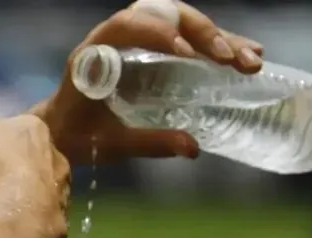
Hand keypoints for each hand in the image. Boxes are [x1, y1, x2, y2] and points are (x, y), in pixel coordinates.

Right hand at [0, 81, 69, 210]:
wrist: (16, 214)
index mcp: (37, 130)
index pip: (23, 126)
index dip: (5, 134)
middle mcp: (57, 158)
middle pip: (36, 157)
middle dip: (20, 164)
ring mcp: (61, 192)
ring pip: (44, 187)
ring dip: (28, 192)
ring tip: (4, 203)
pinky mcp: (59, 222)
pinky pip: (44, 215)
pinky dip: (31, 217)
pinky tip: (14, 224)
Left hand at [40, 0, 264, 163]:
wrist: (60, 132)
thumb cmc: (76, 136)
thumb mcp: (108, 143)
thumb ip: (147, 143)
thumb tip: (192, 148)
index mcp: (95, 51)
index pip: (127, 25)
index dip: (157, 33)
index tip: (185, 54)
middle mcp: (118, 36)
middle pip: (166, 16)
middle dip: (203, 34)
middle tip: (232, 60)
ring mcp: (140, 41)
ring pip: (183, 23)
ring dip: (219, 38)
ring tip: (251, 59)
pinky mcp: (155, 52)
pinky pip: (189, 39)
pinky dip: (217, 46)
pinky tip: (246, 57)